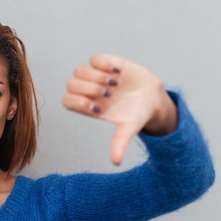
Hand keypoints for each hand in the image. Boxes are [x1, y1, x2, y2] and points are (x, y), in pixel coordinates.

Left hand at [62, 54, 177, 164]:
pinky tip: (118, 71)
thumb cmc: (136, 114)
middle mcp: (88, 90)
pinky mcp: (106, 62)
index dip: (78, 103)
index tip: (99, 108)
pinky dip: (104, 63)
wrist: (152, 98)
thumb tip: (116, 162)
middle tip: (110, 94)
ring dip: (96, 76)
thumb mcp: (129, 128)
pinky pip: (94, 58)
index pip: (67, 101)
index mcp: (88, 106)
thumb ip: (120, 142)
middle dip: (89, 89)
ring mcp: (96, 75)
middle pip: (71, 84)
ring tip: (115, 83)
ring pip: (78, 70)